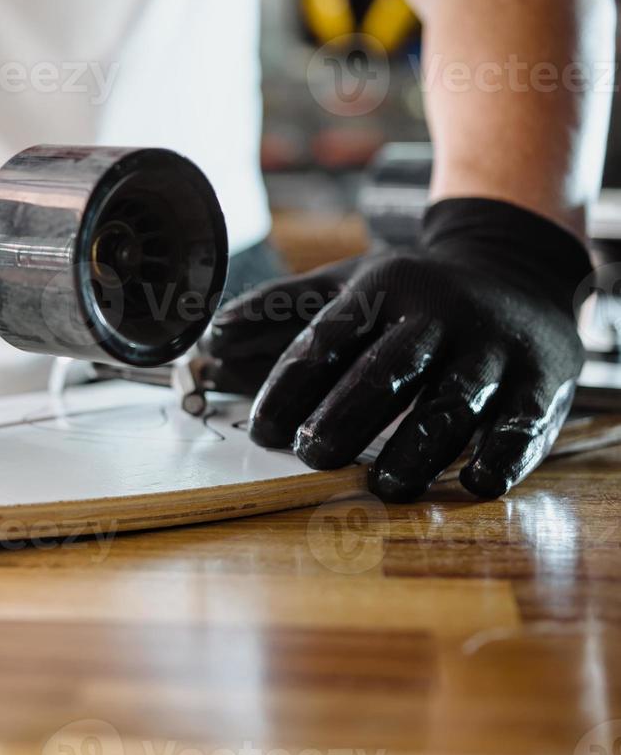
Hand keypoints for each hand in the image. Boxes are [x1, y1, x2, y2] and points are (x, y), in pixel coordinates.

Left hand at [203, 199, 592, 500]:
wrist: (519, 267)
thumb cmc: (412, 291)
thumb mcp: (349, 283)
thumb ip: (280, 309)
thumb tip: (212, 334)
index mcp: (383, 290)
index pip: (328, 340)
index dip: (290, 387)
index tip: (262, 431)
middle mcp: (440, 315)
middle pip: (386, 372)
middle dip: (344, 417)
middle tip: (310, 457)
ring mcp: (493, 348)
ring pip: (452, 403)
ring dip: (415, 450)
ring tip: (382, 487)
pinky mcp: (542, 380)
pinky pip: (522, 423)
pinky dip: (500, 456)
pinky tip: (474, 484)